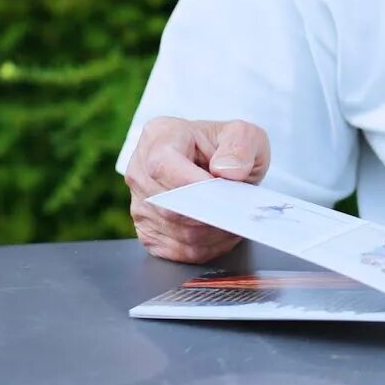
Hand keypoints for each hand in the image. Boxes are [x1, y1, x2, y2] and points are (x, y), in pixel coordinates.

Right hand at [124, 116, 269, 263]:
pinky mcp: (147, 230)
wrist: (221, 165)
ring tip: (235, 219)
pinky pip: (175, 250)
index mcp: (159, 136)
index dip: (191, 184)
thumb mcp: (245, 135)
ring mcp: (139, 203)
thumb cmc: (229, 148)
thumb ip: (240, 144)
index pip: (163, 165)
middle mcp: (140, 170)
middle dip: (210, 213)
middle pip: (169, 205)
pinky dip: (206, 248)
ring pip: (175, 232)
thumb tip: (226, 171)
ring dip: (212, 233)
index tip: (221, 191)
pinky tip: (222, 234)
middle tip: (238, 210)